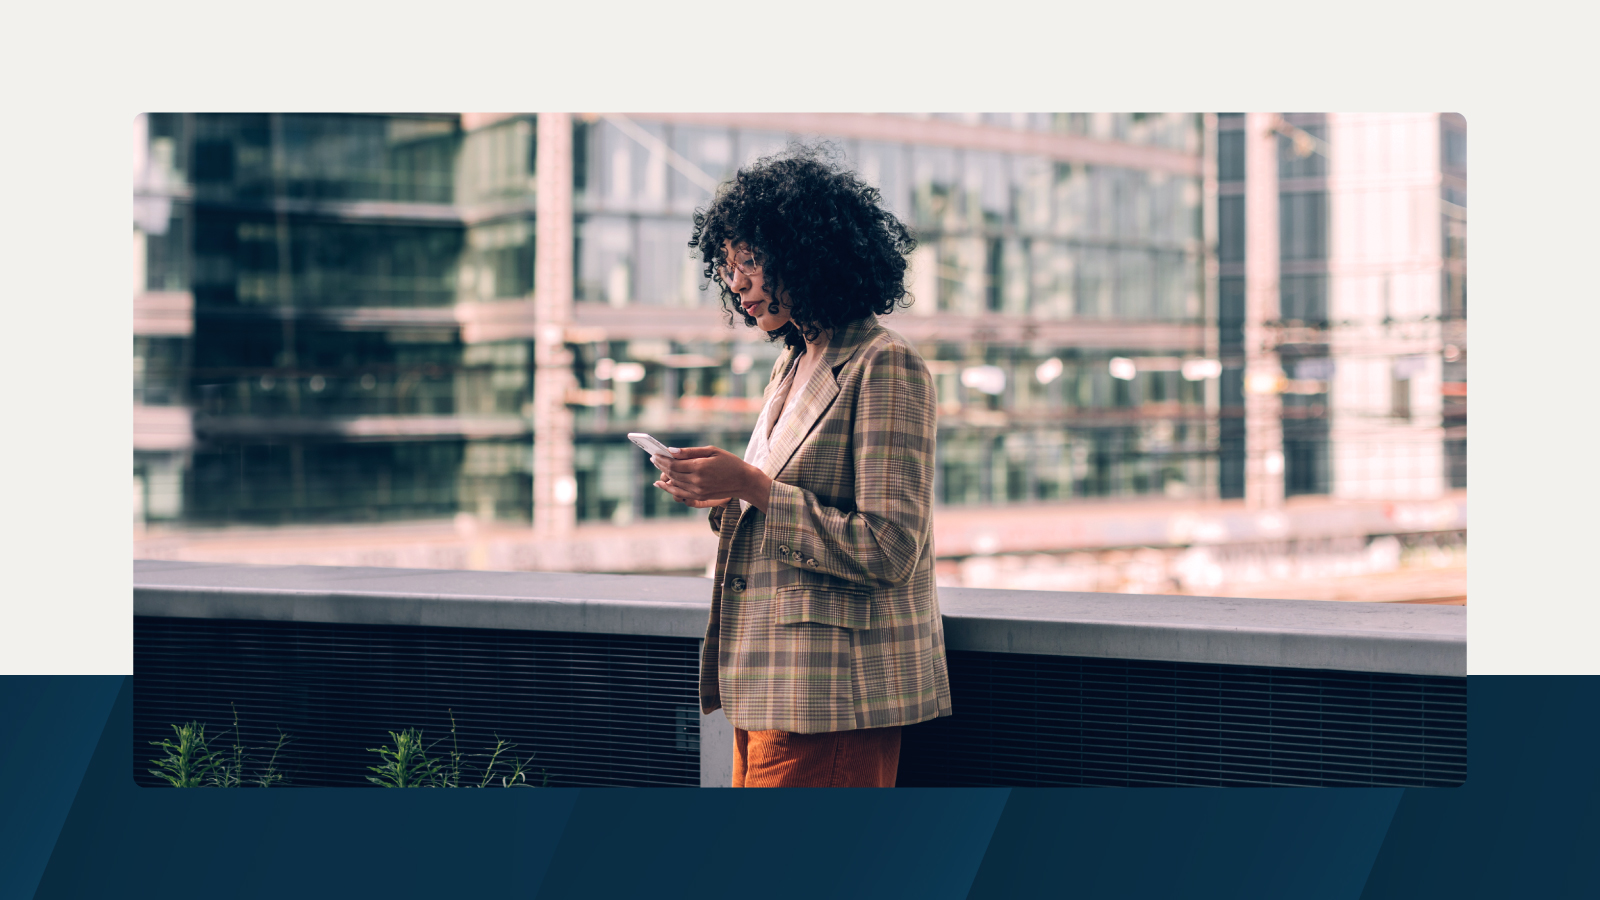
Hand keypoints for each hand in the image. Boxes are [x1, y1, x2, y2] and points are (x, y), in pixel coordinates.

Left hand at [652, 445, 772, 511]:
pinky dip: (669, 488)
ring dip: (663, 476)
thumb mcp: (712, 451)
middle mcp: (697, 481)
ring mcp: (698, 491)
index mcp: (700, 467)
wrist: (743, 481)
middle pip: (672, 474)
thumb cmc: (729, 462)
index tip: (655, 454)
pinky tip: (662, 483)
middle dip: (661, 466)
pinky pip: (679, 493)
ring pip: (674, 484)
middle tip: (654, 459)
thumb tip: (671, 451)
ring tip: (657, 468)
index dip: (662, 459)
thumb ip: (690, 451)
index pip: (674, 464)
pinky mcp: (700, 497)